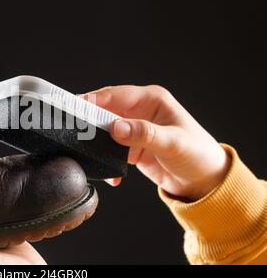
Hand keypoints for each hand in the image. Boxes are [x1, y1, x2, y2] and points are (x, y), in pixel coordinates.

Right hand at [84, 85, 230, 200]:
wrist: (204, 182)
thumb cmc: (198, 155)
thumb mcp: (173, 143)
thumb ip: (144, 134)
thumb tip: (116, 128)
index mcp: (152, 100)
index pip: (116, 95)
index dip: (94, 100)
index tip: (76, 107)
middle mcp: (140, 111)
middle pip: (106, 111)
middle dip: (90, 122)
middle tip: (74, 131)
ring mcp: (134, 129)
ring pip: (105, 130)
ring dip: (97, 142)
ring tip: (88, 152)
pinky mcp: (131, 147)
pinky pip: (110, 149)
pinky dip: (106, 160)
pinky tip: (111, 173)